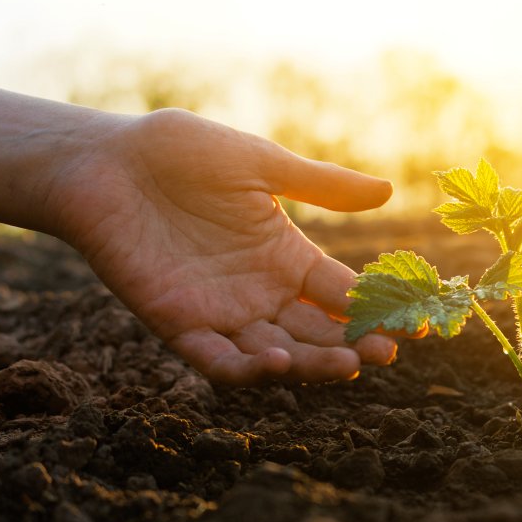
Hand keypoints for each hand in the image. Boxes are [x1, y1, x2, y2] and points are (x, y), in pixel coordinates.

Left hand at [53, 108, 397, 385]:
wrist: (104, 161)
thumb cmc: (180, 153)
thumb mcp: (260, 164)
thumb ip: (321, 186)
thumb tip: (389, 191)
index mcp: (286, 255)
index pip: (343, 293)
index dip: (380, 309)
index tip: (418, 322)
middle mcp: (261, 291)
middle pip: (319, 331)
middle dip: (355, 344)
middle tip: (388, 352)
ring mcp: (222, 312)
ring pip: (278, 353)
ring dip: (312, 365)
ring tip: (349, 363)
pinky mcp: (179, 324)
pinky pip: (217, 360)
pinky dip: (247, 369)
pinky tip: (276, 363)